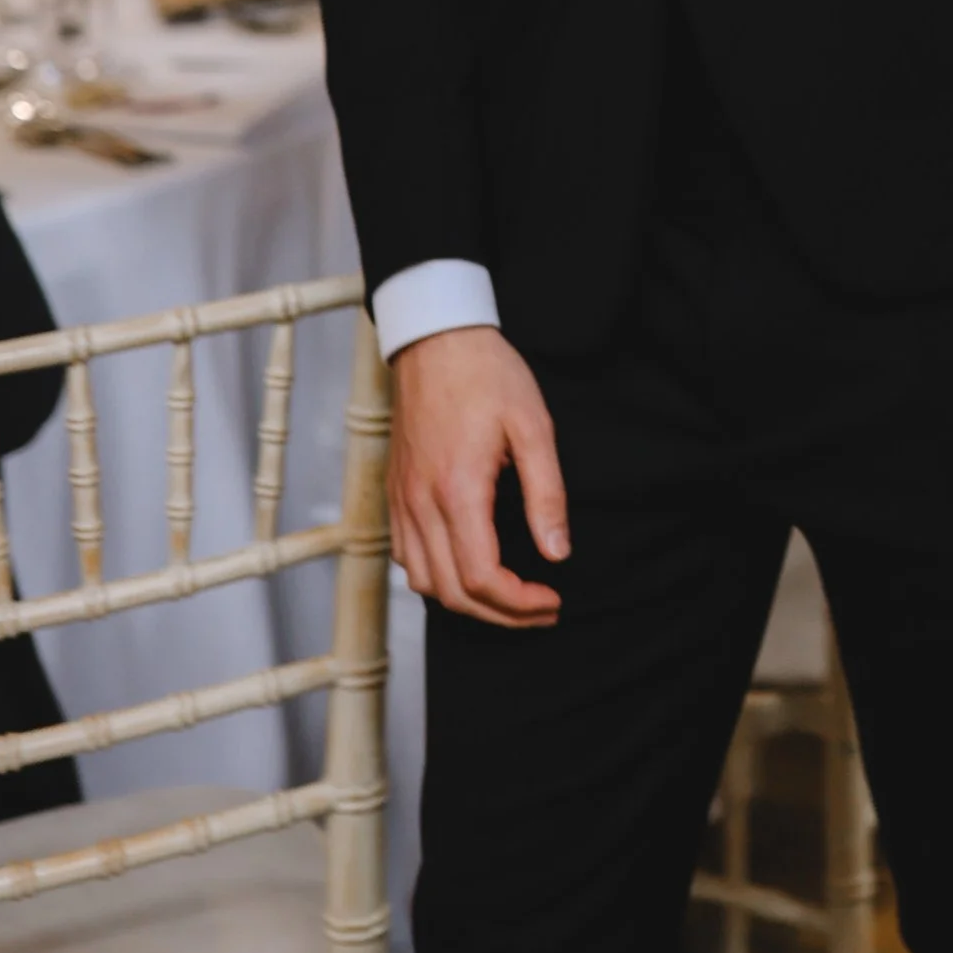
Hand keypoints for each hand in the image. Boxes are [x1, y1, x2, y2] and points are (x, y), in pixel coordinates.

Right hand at [388, 327, 568, 627]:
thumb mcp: (533, 426)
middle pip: (453, 593)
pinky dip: (437, 578)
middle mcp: (422, 503)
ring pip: (425, 583)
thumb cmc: (487, 375)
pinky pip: (406, 557)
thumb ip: (547, 494)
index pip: (481, 578)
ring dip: (467, 602)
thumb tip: (557, 552)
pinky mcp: (396, 492)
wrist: (436, 338)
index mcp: (458, 490)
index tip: (551, 599)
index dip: (519, 603)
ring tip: (509, 596)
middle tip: (540, 608)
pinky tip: (467, 567)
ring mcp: (402, 500)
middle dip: (501, 614)